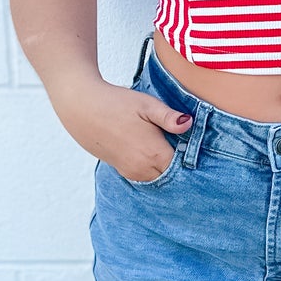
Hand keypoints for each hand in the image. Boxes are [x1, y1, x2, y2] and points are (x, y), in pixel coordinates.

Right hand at [56, 76, 193, 183]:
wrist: (81, 108)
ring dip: (165, 167)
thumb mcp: (147, 105)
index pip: (184, 167)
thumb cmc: (116, 103)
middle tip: (186, 148)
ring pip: (158, 177)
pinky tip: (151, 151)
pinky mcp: (121, 170)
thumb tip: (189, 124)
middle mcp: (143, 169)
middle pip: (172, 175)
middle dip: (180, 166)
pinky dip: (152, 168)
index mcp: (155, 154)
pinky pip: (145, 176)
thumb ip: (169, 117)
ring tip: (169, 148)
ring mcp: (131, 172)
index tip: (199, 151)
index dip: (192, 159)